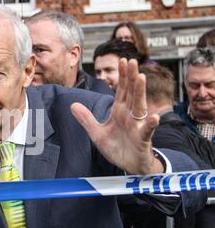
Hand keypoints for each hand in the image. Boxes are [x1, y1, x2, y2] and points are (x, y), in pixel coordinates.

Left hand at [71, 59, 162, 174]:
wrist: (129, 166)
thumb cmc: (117, 148)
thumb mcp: (96, 133)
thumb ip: (86, 119)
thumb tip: (73, 105)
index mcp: (119, 112)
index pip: (121, 91)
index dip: (122, 76)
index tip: (123, 60)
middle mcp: (129, 116)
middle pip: (131, 93)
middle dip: (131, 77)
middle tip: (132, 61)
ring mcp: (137, 126)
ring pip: (139, 107)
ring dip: (140, 93)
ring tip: (141, 78)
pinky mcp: (142, 139)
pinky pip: (147, 131)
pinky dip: (150, 125)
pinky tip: (154, 117)